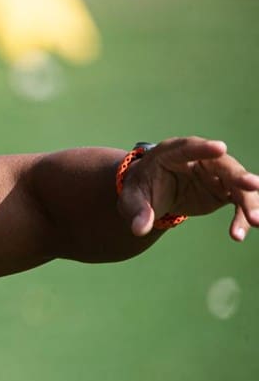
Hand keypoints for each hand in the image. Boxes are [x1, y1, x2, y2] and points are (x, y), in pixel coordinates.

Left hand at [117, 137, 258, 240]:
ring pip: (239, 185)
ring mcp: (215, 174)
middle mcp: (200, 159)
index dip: (203, 148)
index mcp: (171, 153)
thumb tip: (139, 229)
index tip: (220, 148)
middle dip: (239, 176)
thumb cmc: (141, 190)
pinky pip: (239, 201)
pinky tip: (238, 234)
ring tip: (256, 221)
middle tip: (254, 186)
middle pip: (224, 165)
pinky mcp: (224, 190)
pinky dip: (242, 216)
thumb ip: (138, 212)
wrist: (151, 196)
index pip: (189, 147)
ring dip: (250, 202)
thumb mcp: (133, 200)